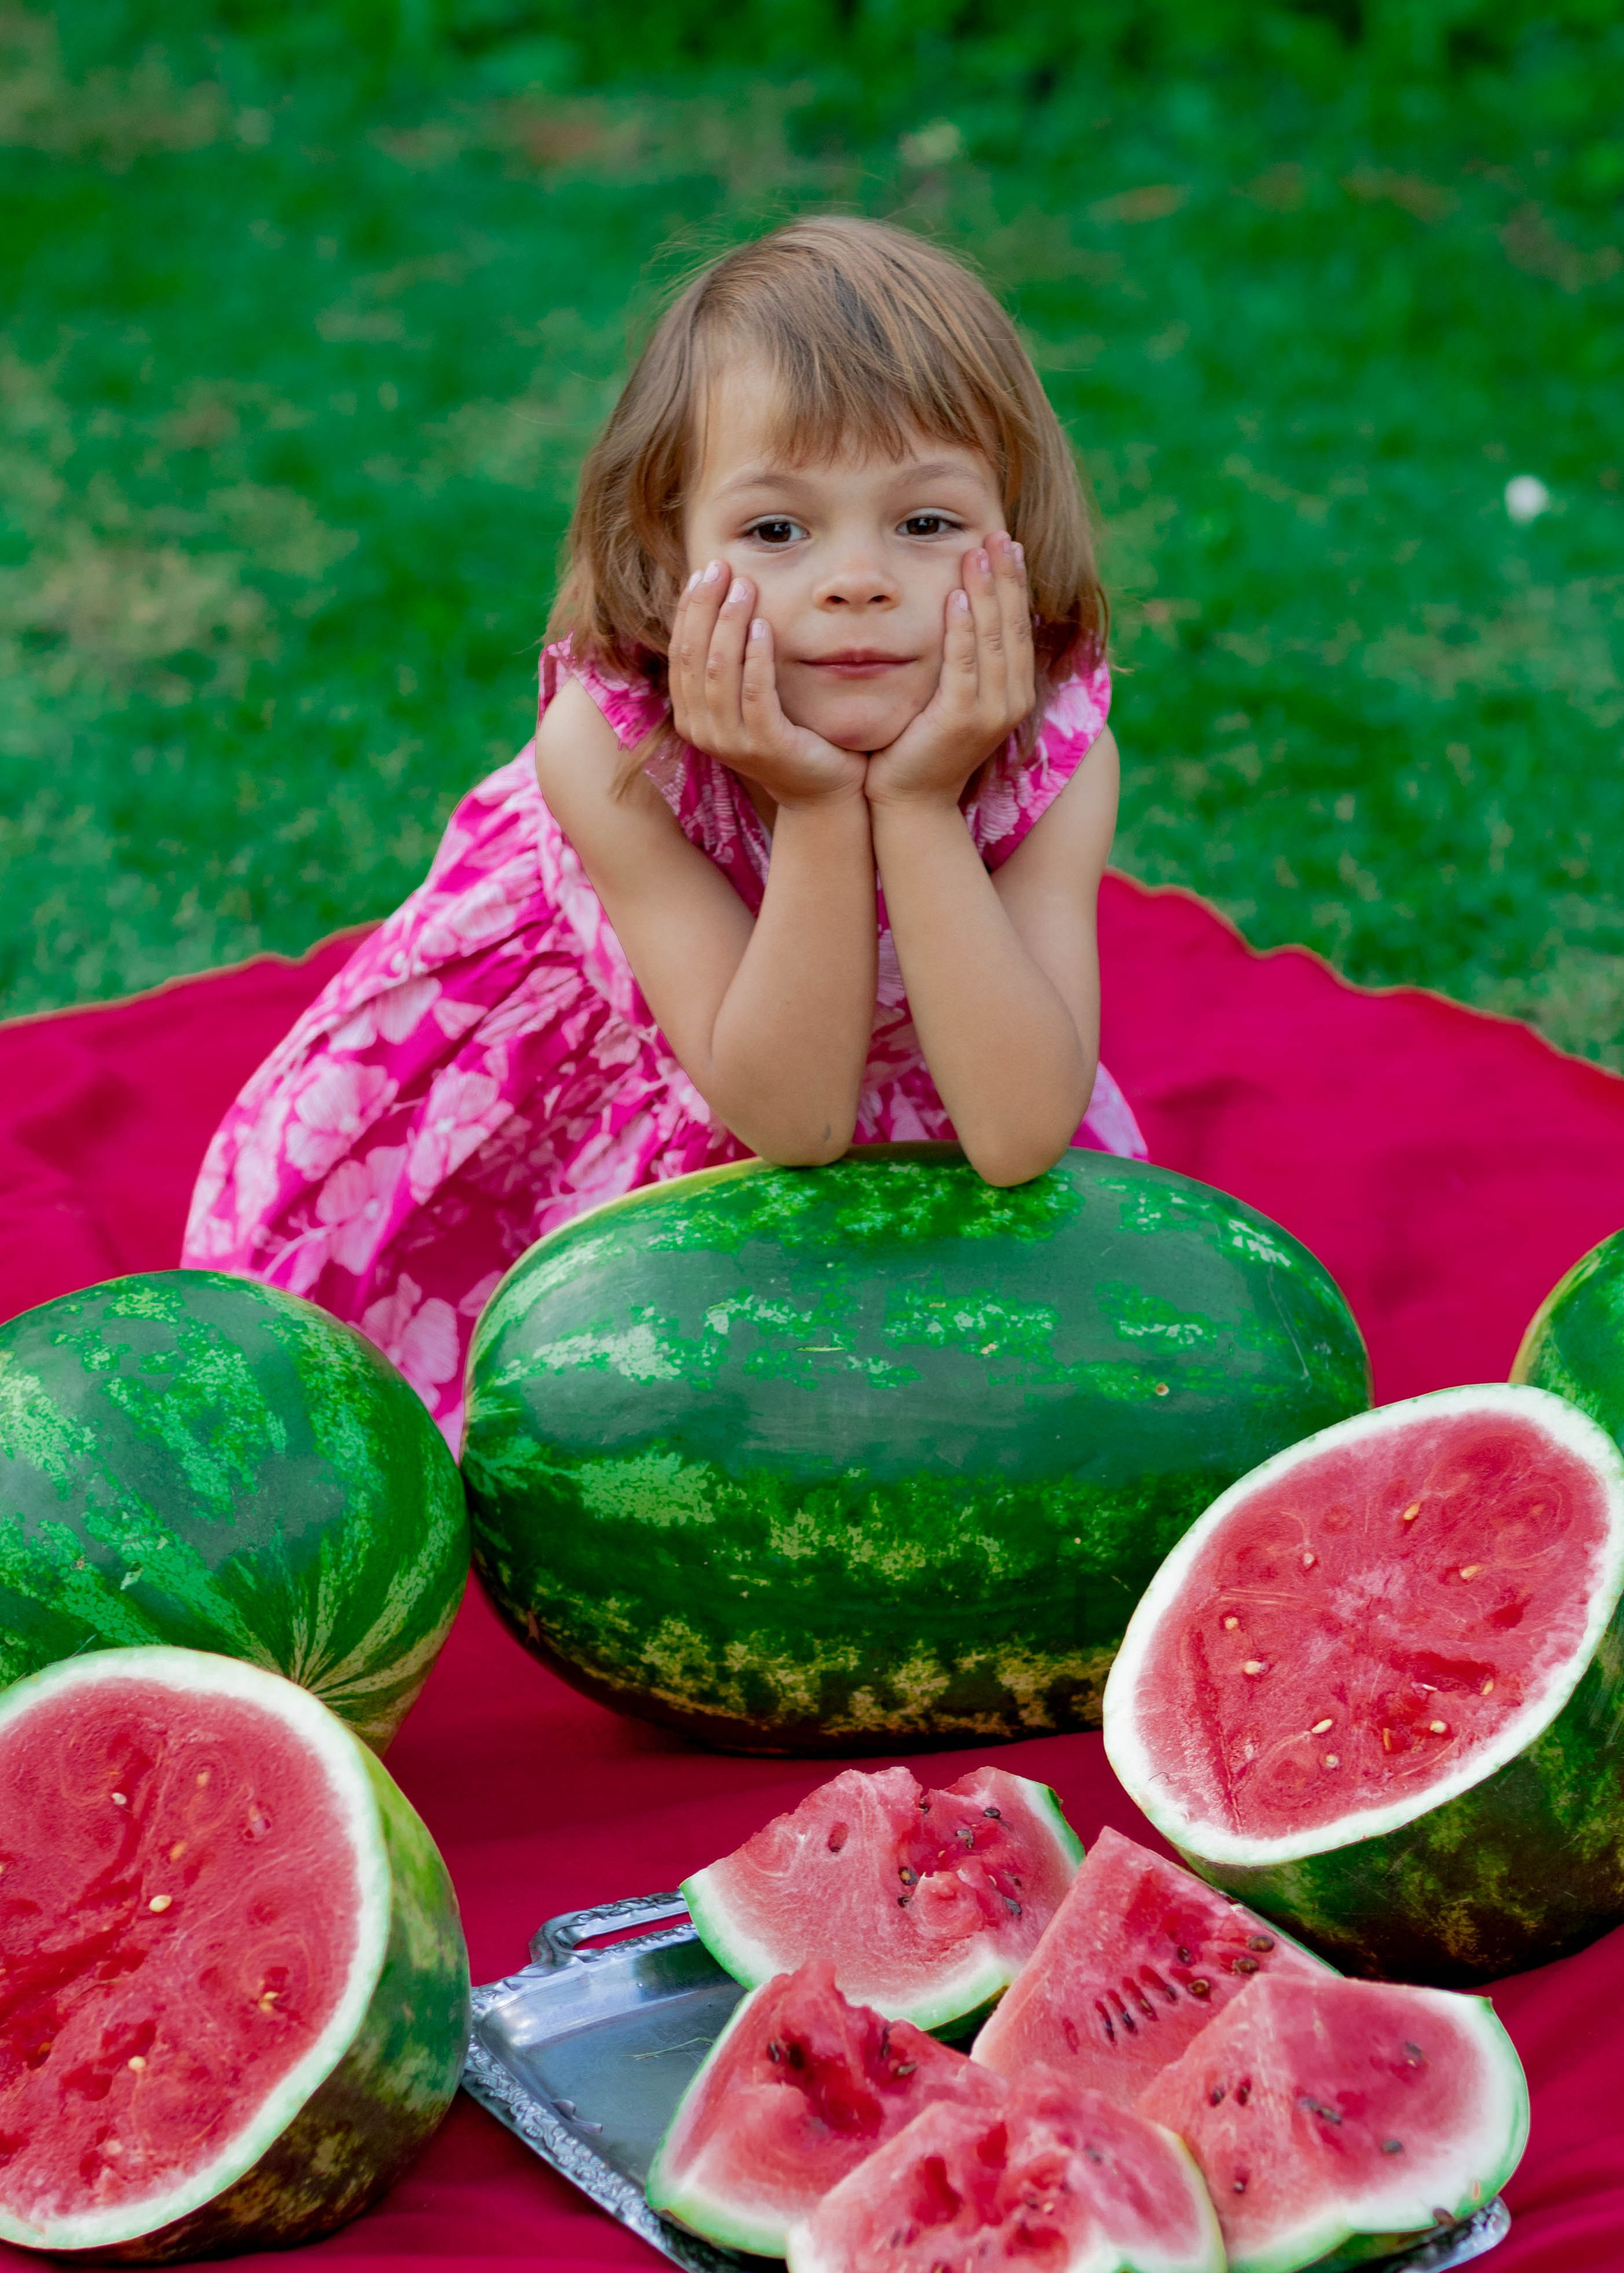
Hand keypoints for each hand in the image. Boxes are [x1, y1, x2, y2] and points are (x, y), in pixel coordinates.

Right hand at [670, 562, 866, 808]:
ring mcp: (730, 741)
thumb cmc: (790, 736)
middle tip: (721, 567)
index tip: (705, 571)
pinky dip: (757, 657)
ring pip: (718, 670)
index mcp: (691, 715)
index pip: (680, 652)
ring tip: (745, 587)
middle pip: (692, 655)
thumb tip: (723, 605)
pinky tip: (765, 626)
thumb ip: (731, 664)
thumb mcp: (750, 699)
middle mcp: (701, 729)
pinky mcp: (764, 745)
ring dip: (729, 623)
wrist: (821, 790)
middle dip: (705, 606)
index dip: (689, 609)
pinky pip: (755, 692)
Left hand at [864, 533, 1034, 810]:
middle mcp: (1011, 701)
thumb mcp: (950, 699)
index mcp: (1014, 693)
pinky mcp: (959, 720)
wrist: (909, 802)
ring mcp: (989, 712)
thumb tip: (958, 615)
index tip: (1008, 545)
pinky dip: (960, 630)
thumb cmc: (922, 747)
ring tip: (979, 551)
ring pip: (992, 639)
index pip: (1019, 628)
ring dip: (986, 592)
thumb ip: (961, 663)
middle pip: (1013, 626)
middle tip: (999, 534)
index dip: (1015, 585)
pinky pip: (964, 665)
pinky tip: (954, 597)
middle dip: (1007, 577)